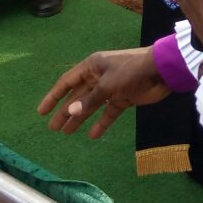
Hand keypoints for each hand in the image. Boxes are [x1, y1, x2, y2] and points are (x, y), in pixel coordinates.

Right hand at [38, 48, 169, 138]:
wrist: (161, 70)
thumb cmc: (131, 71)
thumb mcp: (108, 85)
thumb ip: (89, 100)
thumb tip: (70, 112)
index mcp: (92, 66)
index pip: (67, 82)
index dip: (53, 97)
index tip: (41, 111)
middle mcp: (99, 76)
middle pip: (78, 96)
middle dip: (65, 111)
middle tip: (53, 128)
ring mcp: (111, 88)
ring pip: (91, 105)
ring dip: (80, 118)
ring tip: (67, 133)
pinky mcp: (124, 98)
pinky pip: (108, 112)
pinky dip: (101, 123)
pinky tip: (93, 135)